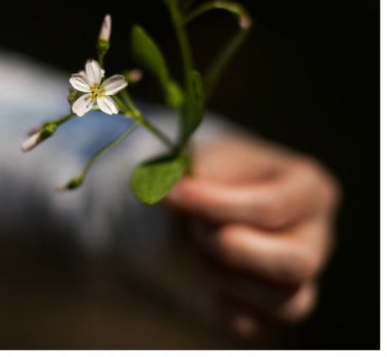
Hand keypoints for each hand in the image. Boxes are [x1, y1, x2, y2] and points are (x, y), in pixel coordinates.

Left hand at [164, 132, 339, 338]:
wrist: (187, 208)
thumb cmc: (202, 176)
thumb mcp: (194, 159)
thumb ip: (187, 170)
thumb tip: (167, 184)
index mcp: (307, 188)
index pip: (272, 206)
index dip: (215, 204)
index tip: (170, 195)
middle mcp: (316, 236)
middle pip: (296, 263)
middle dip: (229, 247)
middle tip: (193, 227)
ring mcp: (301, 278)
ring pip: (285, 302)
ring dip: (222, 275)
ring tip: (196, 247)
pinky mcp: (273, 310)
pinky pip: (252, 324)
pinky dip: (217, 305)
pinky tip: (201, 278)